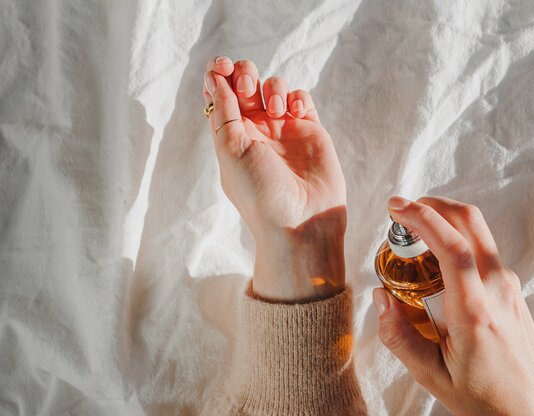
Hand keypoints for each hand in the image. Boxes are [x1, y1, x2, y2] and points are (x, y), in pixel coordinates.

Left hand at [203, 57, 345, 301]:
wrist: (300, 221)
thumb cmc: (260, 193)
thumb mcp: (231, 151)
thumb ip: (223, 111)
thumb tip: (214, 76)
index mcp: (230, 136)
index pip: (220, 94)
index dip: (219, 74)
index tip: (222, 67)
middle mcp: (256, 130)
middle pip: (246, 83)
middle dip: (245, 74)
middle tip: (248, 88)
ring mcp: (284, 130)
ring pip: (275, 87)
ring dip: (273, 88)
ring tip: (276, 110)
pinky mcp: (310, 130)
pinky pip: (302, 99)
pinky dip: (297, 97)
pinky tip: (295, 113)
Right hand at [373, 196, 533, 415]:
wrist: (531, 406)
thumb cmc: (482, 395)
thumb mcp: (431, 377)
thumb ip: (399, 337)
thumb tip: (379, 297)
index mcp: (475, 312)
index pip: (454, 248)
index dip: (424, 219)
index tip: (397, 208)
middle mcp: (498, 289)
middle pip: (470, 223)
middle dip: (433, 205)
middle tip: (402, 211)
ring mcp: (509, 284)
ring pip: (477, 231)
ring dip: (443, 221)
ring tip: (413, 238)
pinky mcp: (511, 285)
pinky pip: (481, 248)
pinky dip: (454, 239)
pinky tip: (433, 261)